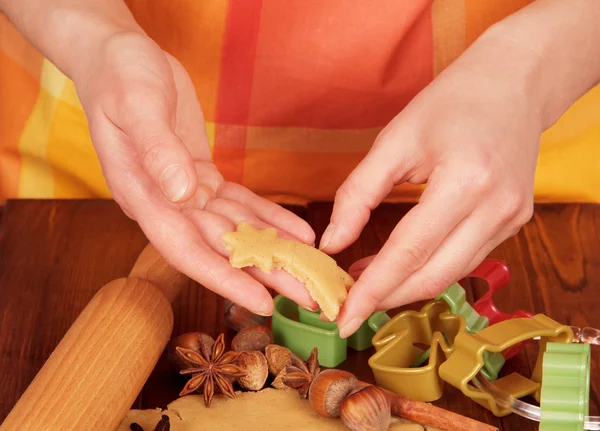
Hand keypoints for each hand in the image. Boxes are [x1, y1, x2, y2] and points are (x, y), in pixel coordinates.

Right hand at [74, 31, 316, 314]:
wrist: (119, 57)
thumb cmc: (119, 77)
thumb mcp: (136, 107)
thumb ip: (157, 152)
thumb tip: (183, 194)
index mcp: (143, 196)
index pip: (186, 250)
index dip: (224, 278)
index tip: (262, 301)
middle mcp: (165, 204)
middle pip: (219, 248)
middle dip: (263, 273)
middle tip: (307, 296)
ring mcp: (184, 192)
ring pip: (235, 230)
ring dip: (273, 251)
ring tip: (311, 270)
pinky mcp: (201, 175)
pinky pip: (241, 202)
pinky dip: (269, 217)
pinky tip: (298, 232)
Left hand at [323, 32, 542, 337]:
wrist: (513, 83)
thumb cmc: (449, 103)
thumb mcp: (394, 141)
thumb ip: (358, 194)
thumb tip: (330, 244)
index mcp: (464, 181)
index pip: (409, 252)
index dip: (372, 290)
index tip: (343, 319)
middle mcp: (496, 208)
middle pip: (433, 276)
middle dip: (386, 298)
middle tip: (349, 306)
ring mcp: (512, 218)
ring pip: (451, 275)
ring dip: (407, 287)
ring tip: (368, 283)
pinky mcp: (515, 222)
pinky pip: (466, 260)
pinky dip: (430, 269)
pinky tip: (402, 265)